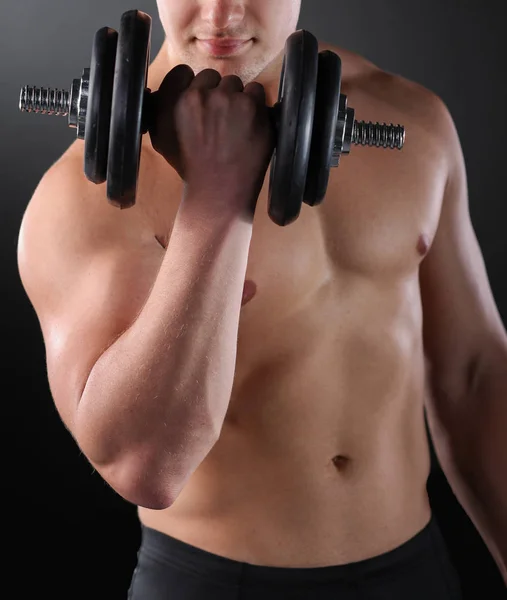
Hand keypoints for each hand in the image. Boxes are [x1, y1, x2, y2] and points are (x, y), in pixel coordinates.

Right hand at [149, 64, 274, 218]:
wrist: (218, 192)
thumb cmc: (191, 168)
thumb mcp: (162, 139)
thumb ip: (160, 109)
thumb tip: (163, 91)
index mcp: (171, 101)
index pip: (184, 73)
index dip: (195, 89)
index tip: (201, 106)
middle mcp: (198, 95)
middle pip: (212, 77)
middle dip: (217, 95)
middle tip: (220, 122)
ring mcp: (227, 99)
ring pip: (235, 84)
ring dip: (237, 101)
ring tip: (236, 128)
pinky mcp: (252, 106)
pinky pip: (257, 92)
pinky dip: (256, 108)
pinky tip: (249, 128)